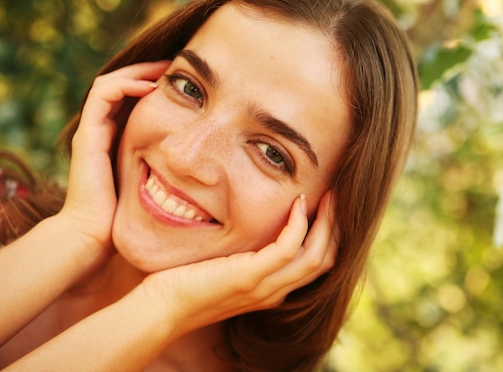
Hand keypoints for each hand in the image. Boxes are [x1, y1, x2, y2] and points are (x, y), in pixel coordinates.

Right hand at [60, 61, 169, 250]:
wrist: (95, 237)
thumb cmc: (128, 219)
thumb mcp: (158, 185)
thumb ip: (173, 172)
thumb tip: (211, 169)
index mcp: (118, 141)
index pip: (134, 101)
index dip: (157, 87)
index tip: (188, 84)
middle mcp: (103, 132)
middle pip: (123, 87)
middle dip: (150, 73)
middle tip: (178, 67)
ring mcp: (92, 131)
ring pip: (113, 84)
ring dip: (140, 72)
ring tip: (167, 69)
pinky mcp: (87, 134)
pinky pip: (104, 94)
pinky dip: (127, 84)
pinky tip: (153, 87)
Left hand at [140, 191, 336, 335]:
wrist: (164, 308)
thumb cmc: (189, 282)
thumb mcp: (227, 267)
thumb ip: (248, 255)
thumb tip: (256, 227)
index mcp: (274, 289)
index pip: (317, 264)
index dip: (330, 234)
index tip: (329, 205)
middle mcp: (276, 291)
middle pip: (326, 259)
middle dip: (337, 226)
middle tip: (338, 195)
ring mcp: (265, 286)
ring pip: (316, 255)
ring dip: (327, 222)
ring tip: (329, 195)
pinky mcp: (249, 276)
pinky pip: (288, 247)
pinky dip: (299, 223)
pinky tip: (298, 203)